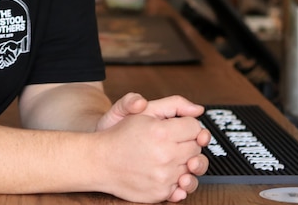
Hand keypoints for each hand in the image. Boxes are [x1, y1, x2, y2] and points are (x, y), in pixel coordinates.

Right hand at [95, 94, 209, 202]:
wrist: (99, 161)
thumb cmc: (119, 134)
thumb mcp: (143, 110)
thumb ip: (174, 104)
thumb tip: (198, 109)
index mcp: (161, 132)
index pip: (195, 128)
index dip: (187, 126)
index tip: (178, 127)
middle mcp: (165, 156)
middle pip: (196, 148)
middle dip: (186, 143)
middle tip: (171, 141)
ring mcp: (164, 177)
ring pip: (192, 169)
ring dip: (184, 162)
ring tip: (170, 156)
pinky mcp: (161, 193)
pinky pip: (182, 187)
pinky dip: (177, 180)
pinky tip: (167, 171)